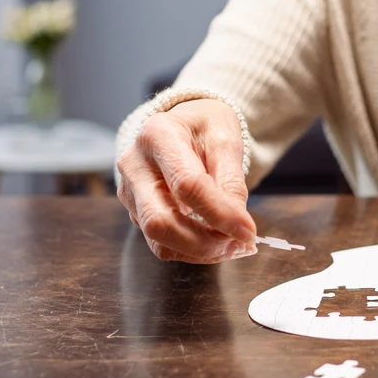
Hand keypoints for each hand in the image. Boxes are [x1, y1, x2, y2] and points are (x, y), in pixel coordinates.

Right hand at [116, 99, 257, 262]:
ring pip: (158, 239)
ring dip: (200, 252)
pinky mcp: (134, 211)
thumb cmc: (205, 129)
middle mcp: (134, 164)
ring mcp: (129, 190)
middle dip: (205, 242)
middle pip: (160, 220)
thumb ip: (232, 182)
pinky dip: (191, 250)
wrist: (184, 126)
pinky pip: (160, 242)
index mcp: (158, 135)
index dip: (220, 213)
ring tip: (232, 246)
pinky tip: (215, 242)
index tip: (248, 232)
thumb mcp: (226, 141)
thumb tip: (239, 226)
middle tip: (240, 246)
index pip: (186, 184)